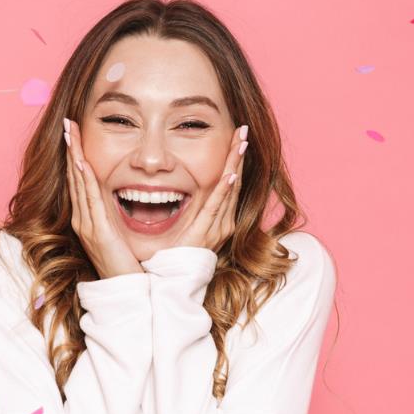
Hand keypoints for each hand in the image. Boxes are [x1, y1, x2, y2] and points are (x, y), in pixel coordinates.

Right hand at [64, 117, 143, 279]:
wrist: (125, 293)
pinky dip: (84, 179)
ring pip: (79, 184)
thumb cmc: (127, 267)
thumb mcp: (120, 237)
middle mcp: (83, 220)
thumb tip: (128, 200)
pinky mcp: (97, 231)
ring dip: (74, 157)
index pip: (81, 182)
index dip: (76, 157)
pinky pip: (89, 199)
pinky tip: (81, 162)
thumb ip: (117, 220)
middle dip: (71, 150)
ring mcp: (87, 225)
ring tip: (71, 134)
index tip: (75, 135)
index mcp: (89, 220)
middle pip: (75, 178)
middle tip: (69, 124)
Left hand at [165, 124, 246, 252]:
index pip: (229, 183)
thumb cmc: (172, 256)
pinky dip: (224, 190)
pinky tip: (229, 174)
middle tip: (242, 130)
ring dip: (234, 164)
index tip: (236, 138)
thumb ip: (185, 209)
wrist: (171, 283)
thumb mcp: (183, 226)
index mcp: (217, 219)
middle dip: (237, 155)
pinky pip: (215, 207)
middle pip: (234, 181)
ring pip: (229, 189)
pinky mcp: (205, 233)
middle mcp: (222, 222)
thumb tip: (173, 188)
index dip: (233, 160)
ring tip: (241, 142)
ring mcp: (216, 228)